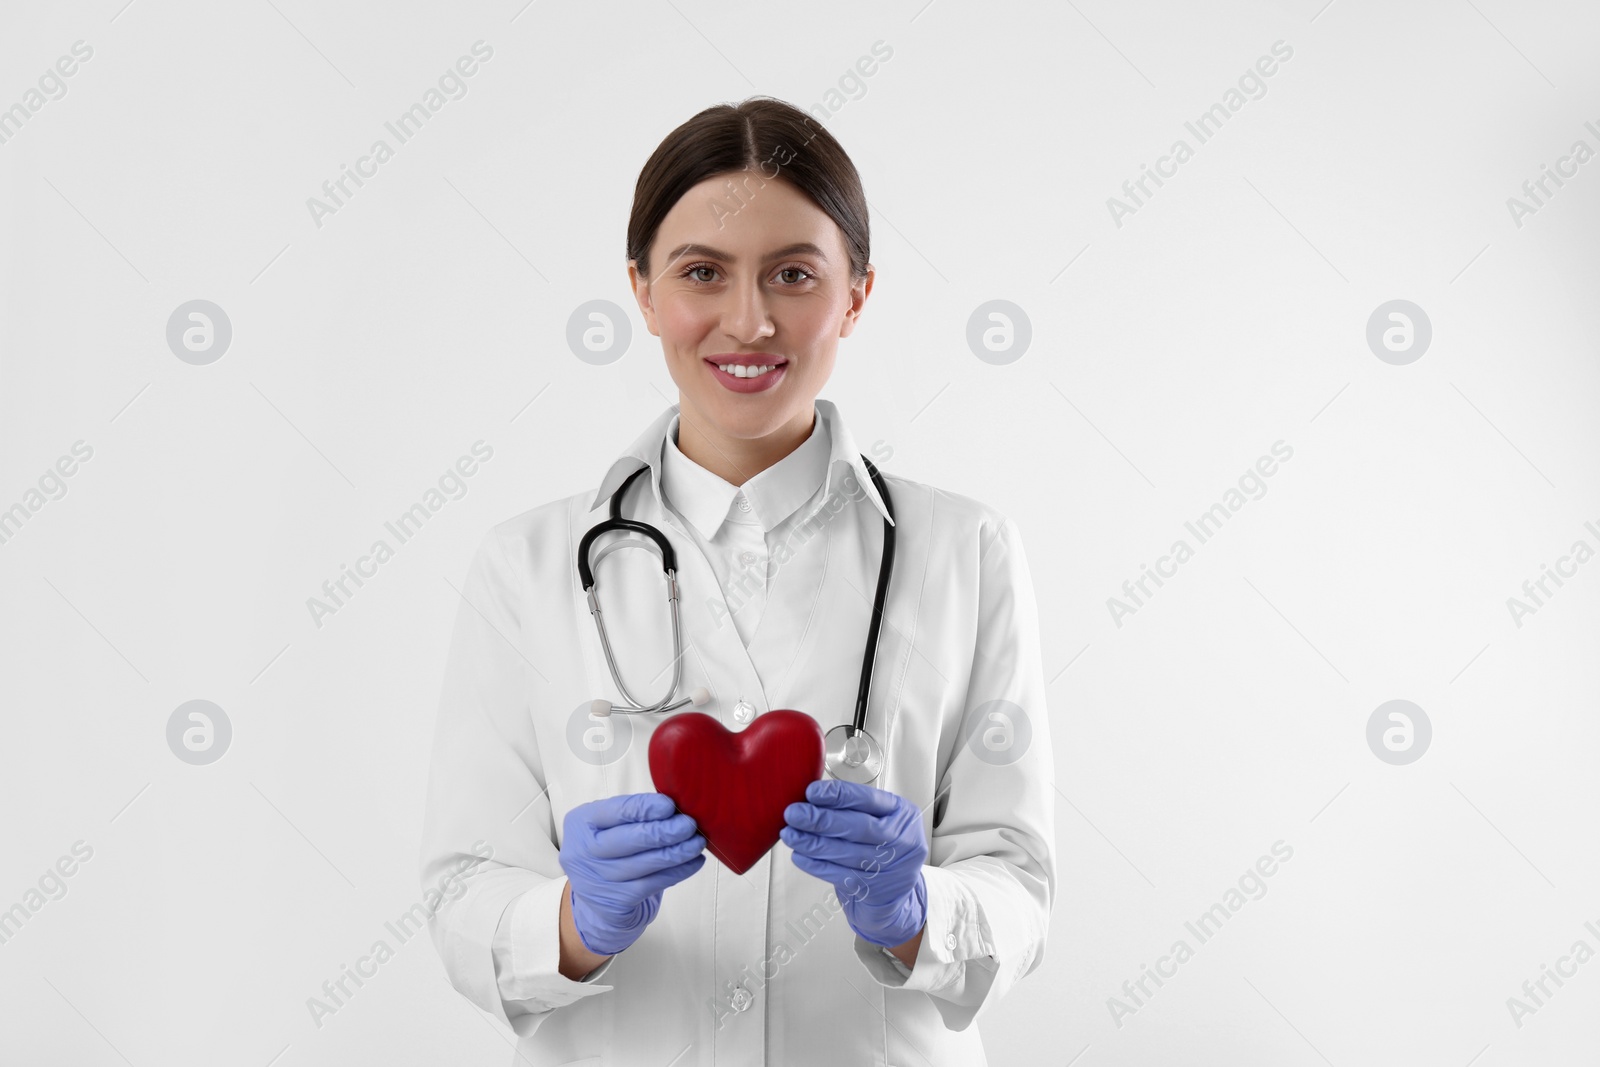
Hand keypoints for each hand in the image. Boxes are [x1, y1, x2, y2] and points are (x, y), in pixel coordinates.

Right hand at [559, 792, 706, 955]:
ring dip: (678, 851)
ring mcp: (598, 880)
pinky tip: (693, 862)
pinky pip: (654, 883)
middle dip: (666, 830)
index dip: (645, 808)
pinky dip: (678, 871)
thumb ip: (633, 815)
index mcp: (581, 823)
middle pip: (632, 839)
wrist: (594, 901)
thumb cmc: (608, 851)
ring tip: (697, 842)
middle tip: (690, 824)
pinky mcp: (615, 902)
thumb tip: (675, 808)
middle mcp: (584, 852)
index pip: (616, 811)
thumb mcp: (607, 827)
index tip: (670, 805)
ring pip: (647, 863)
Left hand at [780, 779, 928, 947]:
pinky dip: (816, 864)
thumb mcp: (881, 820)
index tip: (811, 792)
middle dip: (820, 819)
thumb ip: (854, 808)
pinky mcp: (874, 889)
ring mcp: (890, 866)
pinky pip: (840, 875)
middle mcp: (901, 839)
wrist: (896, 891)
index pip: (868, 799)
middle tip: (794, 814)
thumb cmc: (884, 847)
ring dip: (812, 843)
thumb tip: (811, 798)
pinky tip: (800, 855)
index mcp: (902, 813)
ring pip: (845, 852)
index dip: (837, 795)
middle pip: (857, 827)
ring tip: (790, 835)